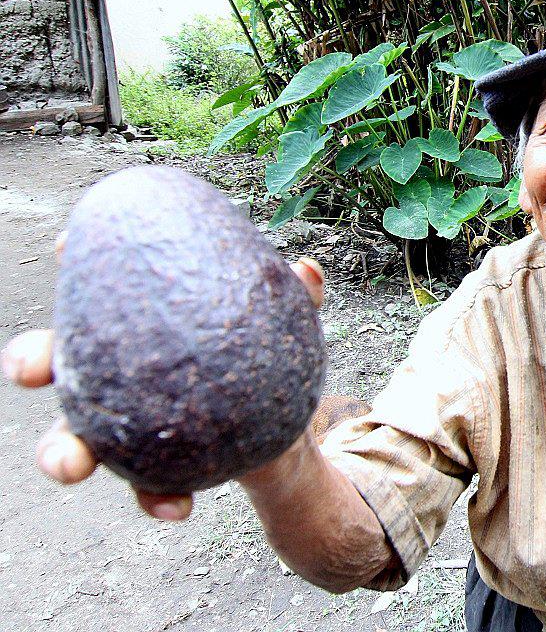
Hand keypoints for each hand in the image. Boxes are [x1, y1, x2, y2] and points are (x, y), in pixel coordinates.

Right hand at [2, 237, 326, 520]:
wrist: (288, 430)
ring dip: (61, 452)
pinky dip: (156, 500)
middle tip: (31, 368)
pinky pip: (146, 489)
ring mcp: (128, 424)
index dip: (74, 260)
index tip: (65, 245)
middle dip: (31, 361)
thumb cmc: (268, 355)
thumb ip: (293, 298)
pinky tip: (175, 508)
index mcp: (140, 324)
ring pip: (75, 437)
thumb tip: (306, 270)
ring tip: (71, 465)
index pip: (99, 284)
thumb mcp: (286, 324)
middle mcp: (117, 371)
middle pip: (59, 360)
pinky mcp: (155, 470)